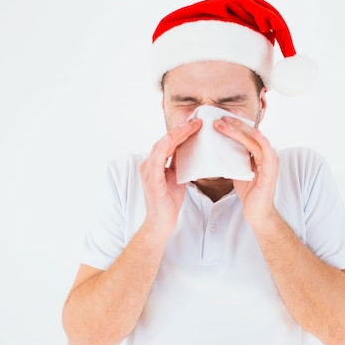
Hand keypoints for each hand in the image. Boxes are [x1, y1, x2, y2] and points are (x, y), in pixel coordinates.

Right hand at [139, 118, 201, 235]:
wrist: (161, 222)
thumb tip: (189, 150)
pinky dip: (165, 147)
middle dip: (181, 130)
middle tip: (197, 121)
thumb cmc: (168, 201)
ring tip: (191, 126)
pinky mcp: (152, 179)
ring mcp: (149, 171)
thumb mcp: (177, 177)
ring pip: (162, 146)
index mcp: (154, 163)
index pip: (168, 143)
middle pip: (165, 141)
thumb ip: (179, 163)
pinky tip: (172, 138)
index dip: (182, 132)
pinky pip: (157, 159)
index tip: (196, 124)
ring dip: (176, 134)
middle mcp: (148, 164)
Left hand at [214, 116, 279, 225]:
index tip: (219, 120)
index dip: (234, 126)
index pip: (246, 134)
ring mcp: (270, 161)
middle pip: (250, 134)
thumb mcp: (238, 169)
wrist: (257, 211)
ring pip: (255, 140)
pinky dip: (262, 141)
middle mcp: (266, 154)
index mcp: (259, 153)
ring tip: (225, 124)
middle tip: (219, 119)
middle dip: (234, 125)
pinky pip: (267, 153)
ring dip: (240, 131)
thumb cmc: (249, 191)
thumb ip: (234, 157)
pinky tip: (255, 133)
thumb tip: (218, 147)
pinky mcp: (271, 171)